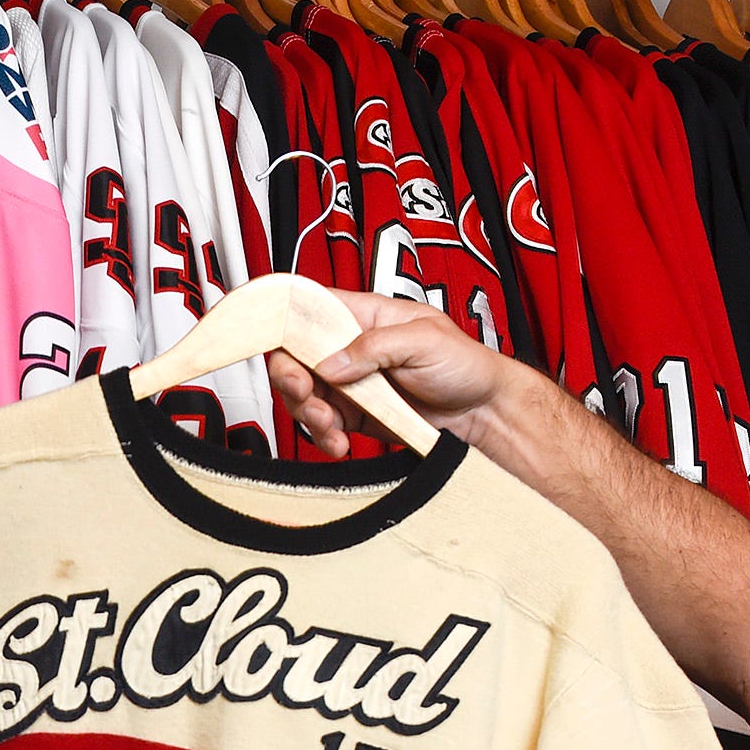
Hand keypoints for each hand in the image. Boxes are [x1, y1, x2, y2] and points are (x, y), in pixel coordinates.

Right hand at [266, 290, 528, 457]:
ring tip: (332, 426)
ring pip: (305, 395)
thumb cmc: (465, 363)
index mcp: (364, 314)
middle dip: (292, 378)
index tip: (266, 338)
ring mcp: (351, 382)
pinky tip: (339, 442)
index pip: (309, 307)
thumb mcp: (424, 340)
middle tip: (306, 393)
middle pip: (295, 356)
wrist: (483, 411)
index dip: (281, 318)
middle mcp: (350, 347)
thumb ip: (374, 347)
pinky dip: (324, 437)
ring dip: (309, 413)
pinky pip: (325, 424)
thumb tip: (331, 361)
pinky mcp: (357, 414)